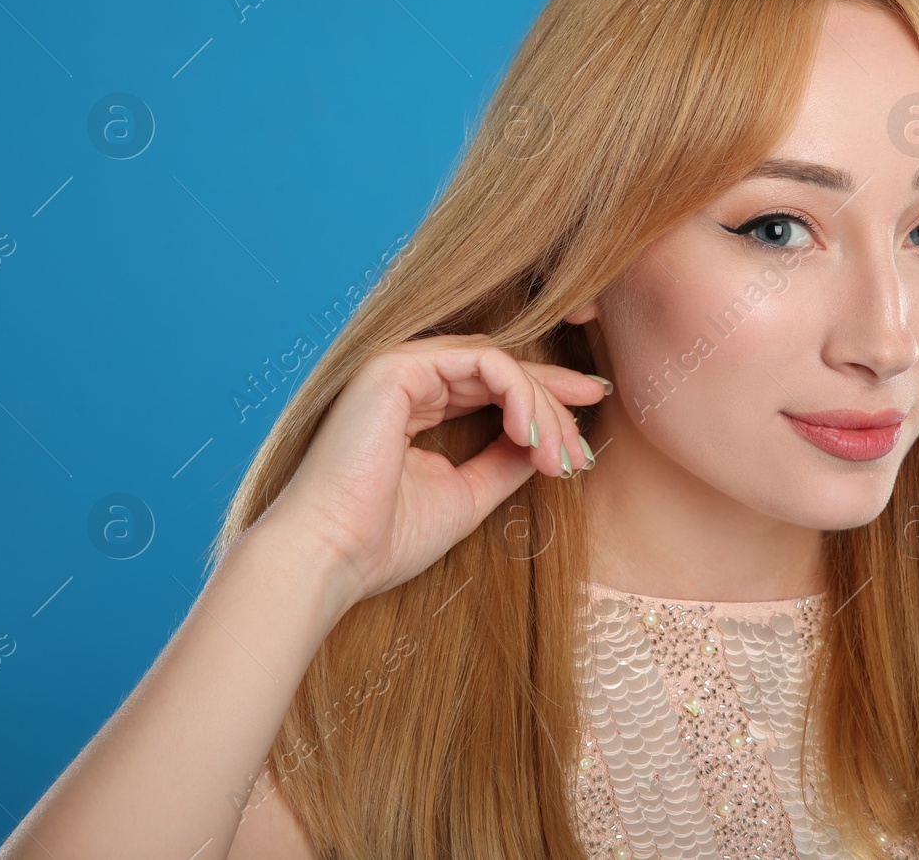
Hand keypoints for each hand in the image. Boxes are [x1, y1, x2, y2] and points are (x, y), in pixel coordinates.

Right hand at [259, 334, 606, 606]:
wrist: (331, 558)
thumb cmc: (385, 538)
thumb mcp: (467, 494)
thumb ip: (506, 461)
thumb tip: (549, 444)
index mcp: (416, 405)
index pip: (494, 388)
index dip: (546, 402)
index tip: (587, 430)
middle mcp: (407, 378)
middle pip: (503, 371)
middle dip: (554, 407)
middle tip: (581, 453)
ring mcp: (400, 366)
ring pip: (499, 364)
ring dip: (541, 408)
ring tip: (558, 457)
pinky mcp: (397, 366)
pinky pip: (484, 361)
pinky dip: (519, 393)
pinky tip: (530, 435)